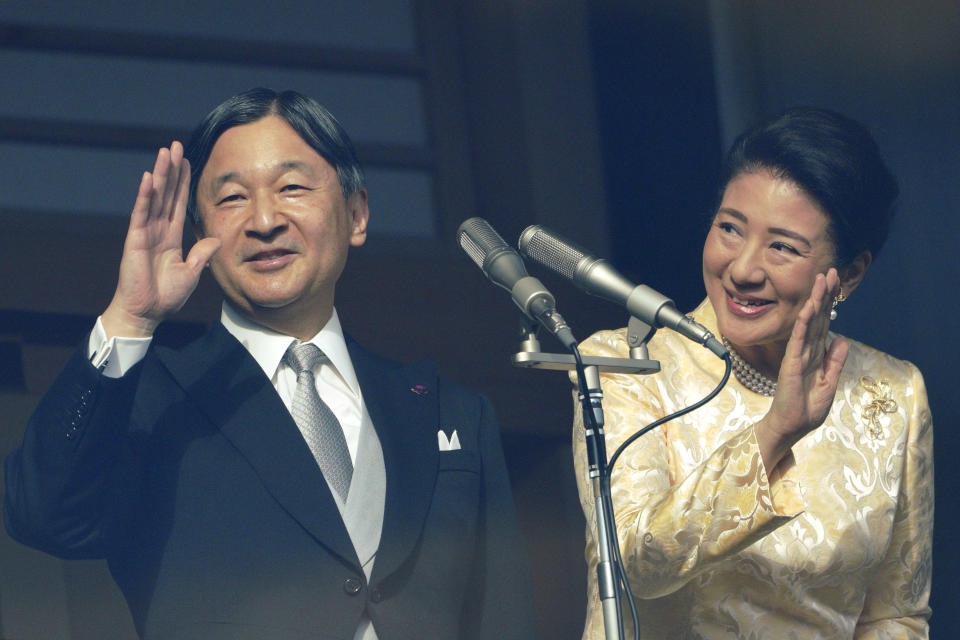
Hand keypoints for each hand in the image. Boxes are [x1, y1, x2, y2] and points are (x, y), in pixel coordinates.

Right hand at [101, 142, 220, 337]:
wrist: (146, 312)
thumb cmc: (166, 296)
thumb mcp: (192, 273)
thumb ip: (202, 254)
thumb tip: (214, 238)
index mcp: (171, 237)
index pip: (179, 204)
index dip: (183, 183)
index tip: (188, 162)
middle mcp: (158, 230)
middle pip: (166, 194)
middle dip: (172, 170)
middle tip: (175, 146)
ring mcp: (145, 232)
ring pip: (155, 197)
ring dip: (161, 174)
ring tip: (165, 152)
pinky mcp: (135, 239)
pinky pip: (141, 213)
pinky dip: (146, 195)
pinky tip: (150, 178)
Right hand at [755, 268, 847, 469]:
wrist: (790, 426)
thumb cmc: (806, 409)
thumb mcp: (828, 385)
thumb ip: (834, 362)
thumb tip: (843, 339)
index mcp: (817, 355)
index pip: (824, 323)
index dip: (829, 304)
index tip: (834, 283)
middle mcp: (807, 350)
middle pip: (817, 317)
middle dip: (824, 294)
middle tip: (829, 270)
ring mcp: (799, 355)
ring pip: (809, 323)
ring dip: (815, 301)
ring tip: (821, 280)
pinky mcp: (792, 363)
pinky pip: (799, 340)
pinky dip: (804, 323)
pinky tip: (808, 308)